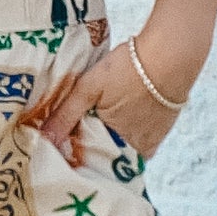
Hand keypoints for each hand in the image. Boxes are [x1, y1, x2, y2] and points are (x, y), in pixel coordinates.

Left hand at [35, 25, 210, 164]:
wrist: (173, 54)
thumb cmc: (129, 68)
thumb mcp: (89, 88)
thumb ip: (65, 115)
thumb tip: (43, 140)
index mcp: (115, 144)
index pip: (86, 161)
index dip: (72, 154)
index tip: (56, 149)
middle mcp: (136, 150)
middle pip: (105, 157)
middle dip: (89, 150)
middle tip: (71, 137)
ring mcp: (151, 142)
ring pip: (122, 150)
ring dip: (109, 142)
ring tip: (93, 126)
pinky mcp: (162, 132)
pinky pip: (139, 143)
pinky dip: (126, 136)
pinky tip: (117, 121)